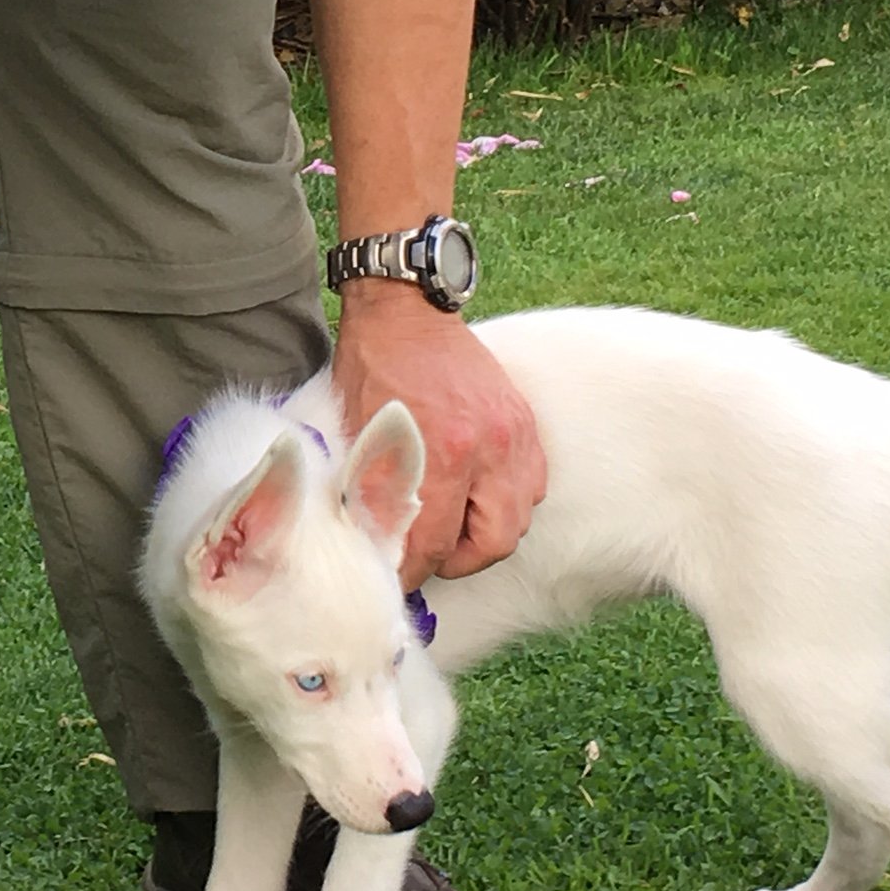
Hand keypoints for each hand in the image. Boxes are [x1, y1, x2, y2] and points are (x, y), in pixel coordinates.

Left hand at [333, 281, 543, 587]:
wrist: (404, 311)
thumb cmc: (372, 368)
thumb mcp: (358, 435)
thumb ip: (374, 494)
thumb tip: (381, 549)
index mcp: (442, 452)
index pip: (434, 543)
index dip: (412, 570)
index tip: (397, 579)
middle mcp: (488, 447)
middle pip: (492, 542)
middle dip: (457, 560)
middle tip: (428, 556)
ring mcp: (514, 434)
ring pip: (518, 517)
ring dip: (484, 532)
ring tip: (449, 525)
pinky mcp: (524, 422)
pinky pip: (532, 485)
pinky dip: (506, 501)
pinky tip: (474, 495)